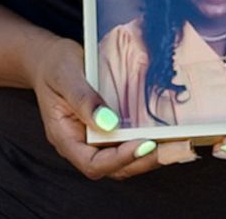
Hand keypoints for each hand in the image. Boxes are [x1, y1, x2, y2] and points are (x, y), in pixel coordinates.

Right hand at [30, 37, 162, 179]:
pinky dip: (147, 141)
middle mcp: (80, 144)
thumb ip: (84, 100)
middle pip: (113, 167)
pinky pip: (127, 142)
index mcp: (65, 137)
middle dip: (143, 161)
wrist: (50, 59)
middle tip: (172, 148)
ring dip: (150, 155)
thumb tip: (109, 123)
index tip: (143, 144)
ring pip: (124, 159)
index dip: (119, 159)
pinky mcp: (108, 129)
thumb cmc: (54, 65)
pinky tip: (166, 133)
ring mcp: (95, 138)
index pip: (93, 163)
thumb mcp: (66, 75)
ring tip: (176, 145)